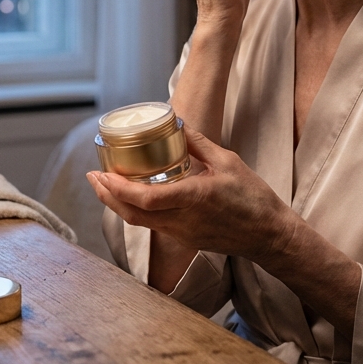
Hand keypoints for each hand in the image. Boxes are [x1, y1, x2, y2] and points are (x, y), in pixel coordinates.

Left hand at [86, 128, 296, 261]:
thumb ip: (198, 143)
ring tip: (106, 184)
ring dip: (118, 204)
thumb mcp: (228, 161)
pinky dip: (136, 210)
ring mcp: (182, 234)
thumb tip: (176, 123)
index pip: (146, 198)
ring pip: (139, 222)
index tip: (102, 174)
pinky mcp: (185, 240)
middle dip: (107, 196)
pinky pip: (153, 225)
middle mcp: (182, 221)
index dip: (119, 189)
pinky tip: (133, 196)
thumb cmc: (253, 198)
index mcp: (194, 198)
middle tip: (93, 176)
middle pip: (132, 214)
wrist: (269, 235)